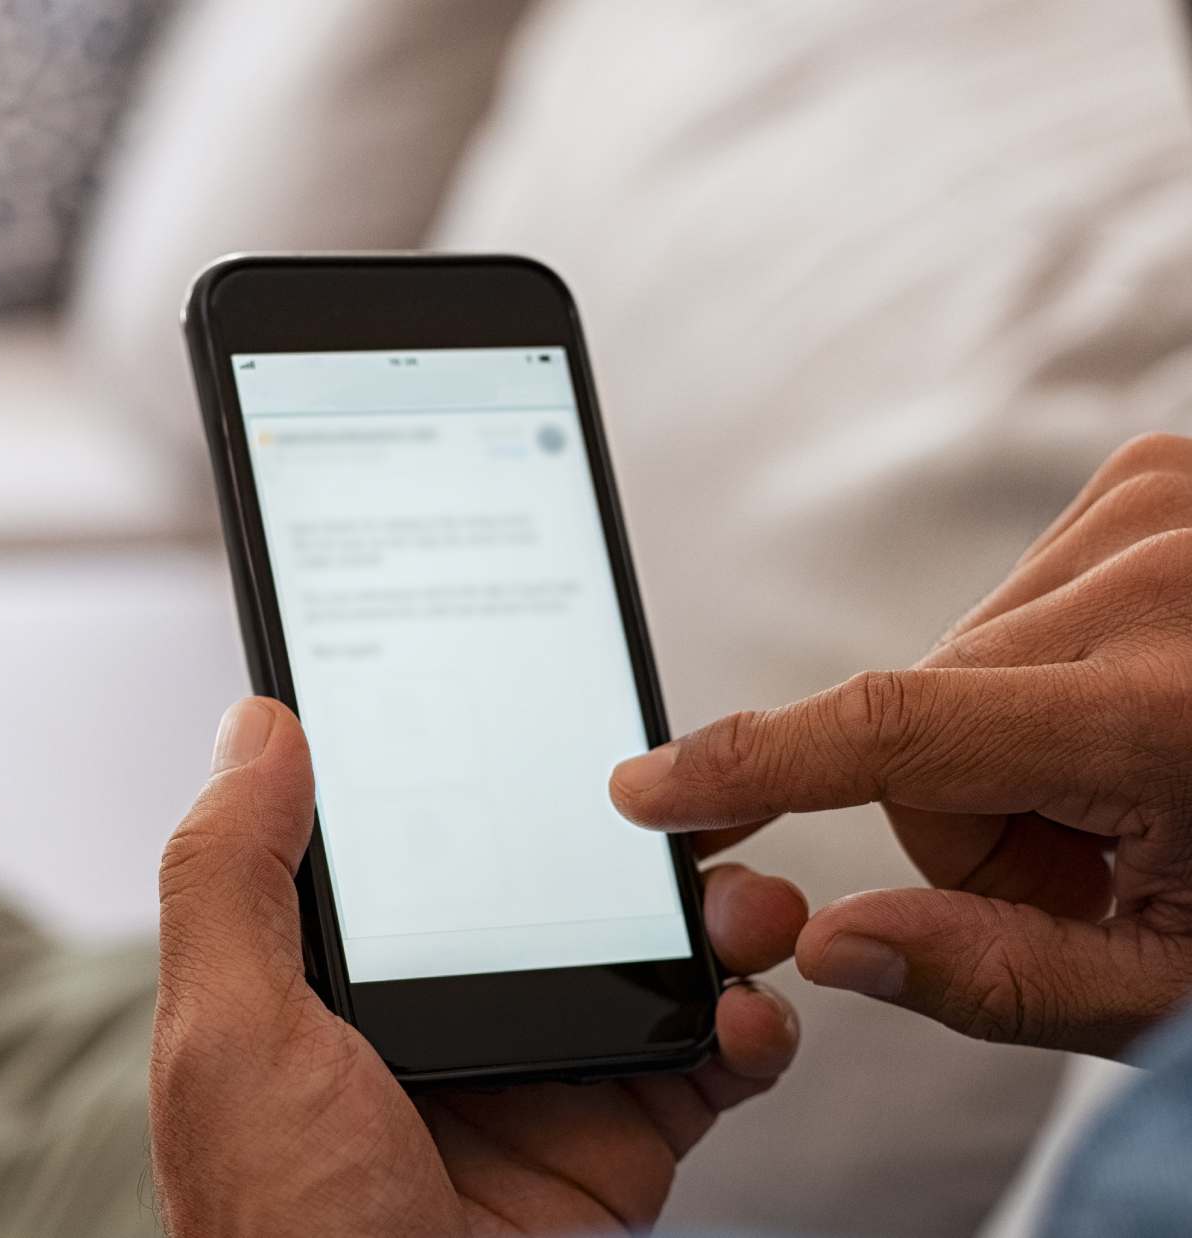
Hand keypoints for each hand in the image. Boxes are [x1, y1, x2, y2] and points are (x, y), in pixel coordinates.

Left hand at [151, 698, 803, 1235]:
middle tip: (692, 793)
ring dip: (717, 912)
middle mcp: (441, 1016)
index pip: (414, 837)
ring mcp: (538, 1079)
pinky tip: (749, 1011)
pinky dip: (752, 1025)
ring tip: (745, 904)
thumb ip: (233, 876)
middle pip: (555, 883)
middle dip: (633, 831)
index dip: (475, 764)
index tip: (538, 688)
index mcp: (336, 980)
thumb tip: (258, 723)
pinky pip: (708, 1060)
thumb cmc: (284, 1229)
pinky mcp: (616, 1146)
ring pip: (648, 956)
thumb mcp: (230, 1033)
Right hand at [611, 432, 1191, 1057]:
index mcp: (1169, 712)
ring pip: (954, 660)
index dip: (751, 765)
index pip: (894, 732)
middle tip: (1104, 850)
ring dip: (1012, 738)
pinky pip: (1007, 595)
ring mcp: (1161, 505)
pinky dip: (1047, 665)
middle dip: (975, 812)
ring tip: (1142, 774)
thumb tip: (831, 947)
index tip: (647, 788)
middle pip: (921, 722)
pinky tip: (1140, 698)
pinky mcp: (1153, 474)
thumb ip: (998, 977)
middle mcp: (1161, 578)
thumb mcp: (1187, 984)